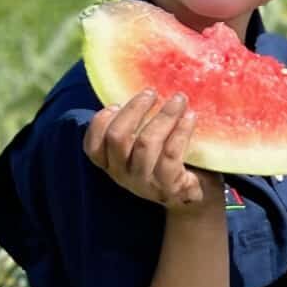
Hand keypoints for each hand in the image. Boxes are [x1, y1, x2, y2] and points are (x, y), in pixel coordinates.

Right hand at [84, 89, 221, 211]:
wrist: (194, 197)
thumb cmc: (167, 163)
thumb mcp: (144, 147)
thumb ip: (136, 127)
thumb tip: (143, 90)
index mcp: (113, 165)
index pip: (92, 146)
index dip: (100, 122)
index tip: (116, 104)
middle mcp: (123, 175)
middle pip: (117, 138)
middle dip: (134, 109)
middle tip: (152, 92)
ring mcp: (145, 183)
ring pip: (146, 143)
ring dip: (163, 116)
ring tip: (178, 99)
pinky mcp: (169, 186)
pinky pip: (171, 154)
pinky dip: (181, 131)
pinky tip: (190, 117)